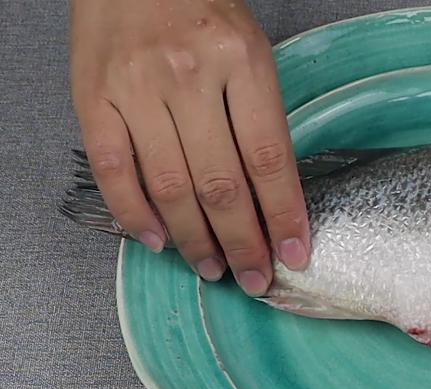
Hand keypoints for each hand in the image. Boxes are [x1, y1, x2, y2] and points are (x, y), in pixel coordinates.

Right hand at [69, 0, 309, 295]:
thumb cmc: (201, 11)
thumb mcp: (251, 52)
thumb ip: (260, 116)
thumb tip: (271, 195)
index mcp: (240, 63)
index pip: (269, 158)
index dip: (284, 215)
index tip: (295, 252)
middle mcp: (188, 77)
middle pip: (221, 184)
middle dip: (243, 242)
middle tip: (254, 277)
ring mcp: (136, 89)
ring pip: (169, 187)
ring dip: (194, 240)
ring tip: (213, 267)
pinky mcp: (93, 98)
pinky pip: (113, 171)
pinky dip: (135, 215)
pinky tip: (158, 241)